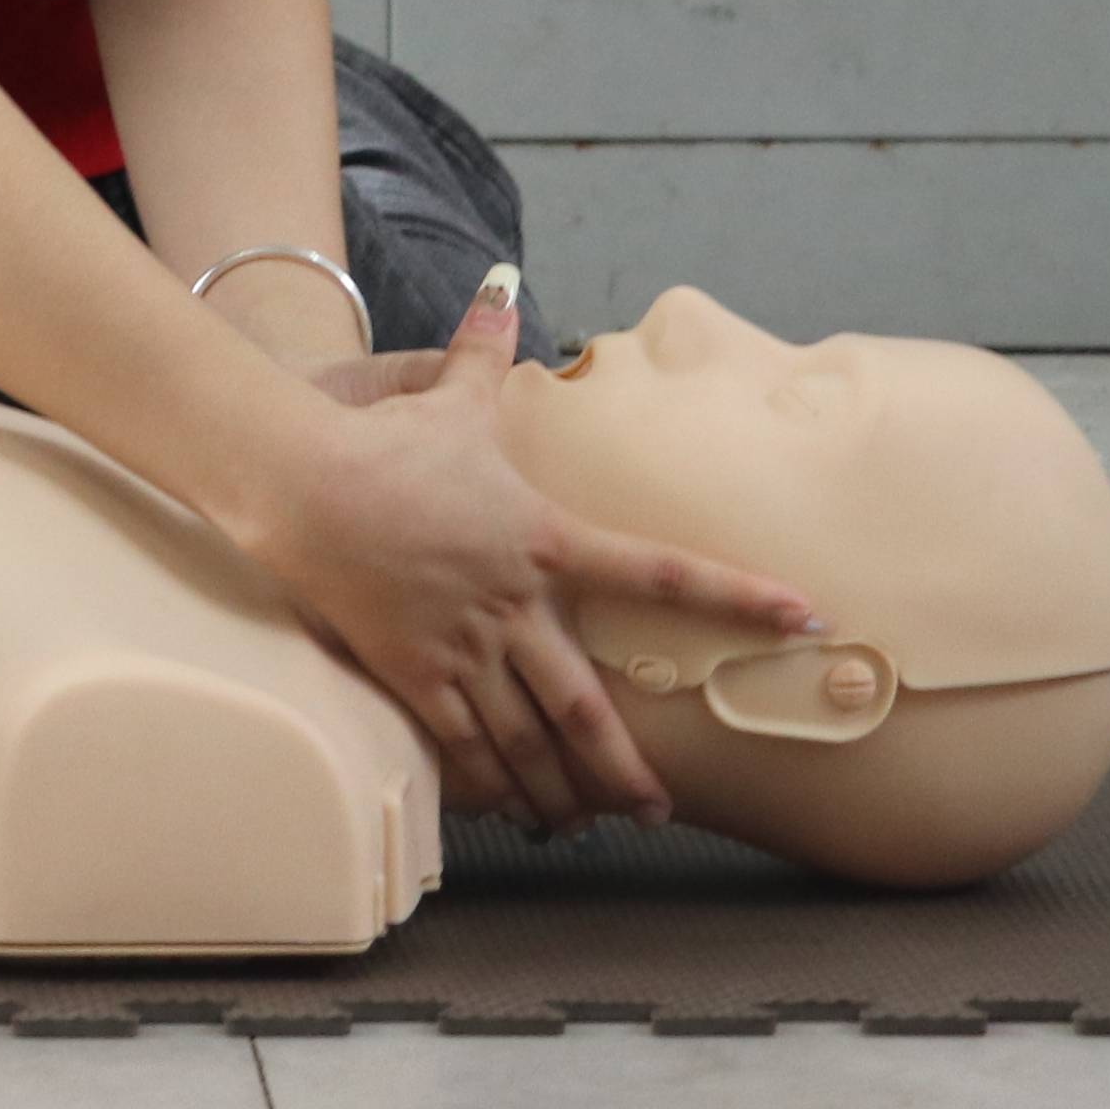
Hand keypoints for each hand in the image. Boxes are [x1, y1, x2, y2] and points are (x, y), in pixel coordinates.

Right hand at [231, 277, 824, 831]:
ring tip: (585, 824)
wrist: (304, 486)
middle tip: (659, 808)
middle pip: (588, 707)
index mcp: (546, 540)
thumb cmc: (386, 443)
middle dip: (628, 769)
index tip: (805, 616)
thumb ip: (485, 349)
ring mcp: (466, 648)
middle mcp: (516, 605)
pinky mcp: (415, 676)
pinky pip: (463, 749)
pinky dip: (489, 786)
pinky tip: (508, 810)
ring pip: (528, 743)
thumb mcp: (450, 398)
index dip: (740, 596)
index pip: (662, 570)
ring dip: (561, 792)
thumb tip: (503, 284)